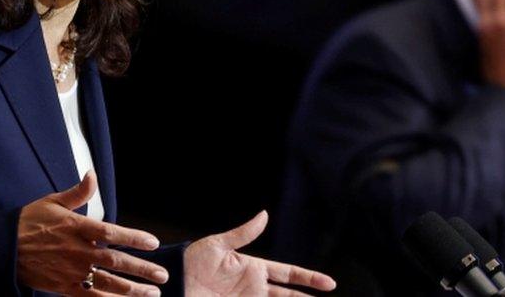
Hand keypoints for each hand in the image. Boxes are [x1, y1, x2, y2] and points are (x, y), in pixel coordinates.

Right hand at [18, 171, 168, 295]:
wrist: (4, 248)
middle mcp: (77, 251)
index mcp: (77, 228)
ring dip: (132, 289)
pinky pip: (90, 296)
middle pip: (115, 262)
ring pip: (107, 283)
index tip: (153, 243)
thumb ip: (78, 192)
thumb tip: (92, 174)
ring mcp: (71, 271)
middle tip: (162, 274)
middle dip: (142, 269)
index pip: (111, 233)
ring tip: (153, 292)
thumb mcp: (53, 202)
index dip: (134, 238)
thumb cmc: (30, 222)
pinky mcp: (64, 287)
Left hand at [183, 211, 335, 295]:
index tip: (330, 284)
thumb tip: (265, 215)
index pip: (289, 274)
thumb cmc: (193, 260)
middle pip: (289, 296)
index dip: (309, 279)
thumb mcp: (218, 245)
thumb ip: (243, 234)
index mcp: (254, 269)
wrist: (173, 281)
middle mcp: (254, 287)